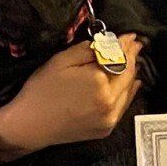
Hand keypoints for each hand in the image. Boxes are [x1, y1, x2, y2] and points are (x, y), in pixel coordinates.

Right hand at [0, 38, 144, 159]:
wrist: (30, 126)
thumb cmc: (42, 89)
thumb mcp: (62, 60)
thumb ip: (89, 50)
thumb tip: (113, 42)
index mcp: (99, 82)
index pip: (120, 59)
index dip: (125, 46)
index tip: (131, 36)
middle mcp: (110, 102)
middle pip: (128, 75)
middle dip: (132, 57)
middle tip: (136, 44)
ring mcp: (110, 119)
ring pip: (129, 91)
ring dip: (132, 74)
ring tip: (134, 59)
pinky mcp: (106, 129)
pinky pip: (123, 106)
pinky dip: (128, 92)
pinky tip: (131, 83)